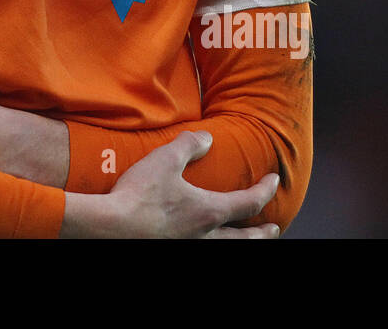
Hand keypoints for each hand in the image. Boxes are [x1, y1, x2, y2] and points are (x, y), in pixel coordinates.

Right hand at [63, 130, 279, 237]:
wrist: (112, 227)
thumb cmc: (139, 195)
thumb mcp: (165, 159)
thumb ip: (189, 145)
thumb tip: (207, 138)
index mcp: (209, 212)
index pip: (249, 202)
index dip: (265, 190)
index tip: (274, 180)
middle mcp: (205, 235)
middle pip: (245, 238)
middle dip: (261, 232)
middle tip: (273, 228)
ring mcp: (190, 246)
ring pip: (227, 248)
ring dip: (242, 243)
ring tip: (246, 240)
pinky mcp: (173, 249)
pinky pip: (203, 248)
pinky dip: (216, 244)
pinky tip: (206, 239)